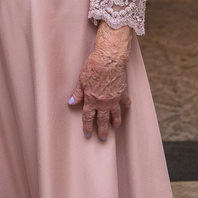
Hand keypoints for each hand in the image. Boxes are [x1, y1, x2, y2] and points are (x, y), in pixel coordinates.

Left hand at [69, 23, 133, 139]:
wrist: (109, 59)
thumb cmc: (93, 67)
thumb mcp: (81, 80)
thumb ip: (77, 93)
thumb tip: (72, 102)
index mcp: (92, 100)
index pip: (88, 117)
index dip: (87, 126)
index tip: (87, 134)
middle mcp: (103, 102)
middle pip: (103, 120)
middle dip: (102, 130)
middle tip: (103, 138)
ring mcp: (114, 98)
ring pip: (115, 114)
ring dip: (115, 121)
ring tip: (115, 127)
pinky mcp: (123, 92)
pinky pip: (125, 102)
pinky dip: (126, 105)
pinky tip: (126, 108)